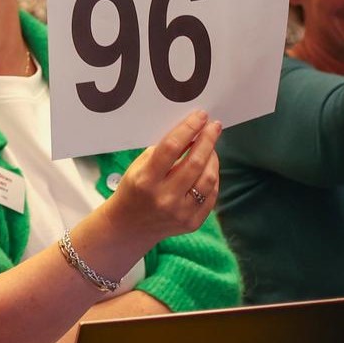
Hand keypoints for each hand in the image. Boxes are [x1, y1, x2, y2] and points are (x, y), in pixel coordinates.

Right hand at [103, 111, 220, 246]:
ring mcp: (181, 212)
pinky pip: (212, 196)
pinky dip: (213, 178)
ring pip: (208, 179)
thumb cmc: (133, 189)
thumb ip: (163, 152)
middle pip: (195, 162)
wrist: (129, 226)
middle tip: (214, 126)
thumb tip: (191, 133)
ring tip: (211, 146)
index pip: (172, 147)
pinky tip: (209, 167)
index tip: (201, 115)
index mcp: (146, 179)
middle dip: (207, 140)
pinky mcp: (193, 223)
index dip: (189, 128)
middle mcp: (165, 197)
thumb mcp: (139, 167)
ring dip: (213, 158)